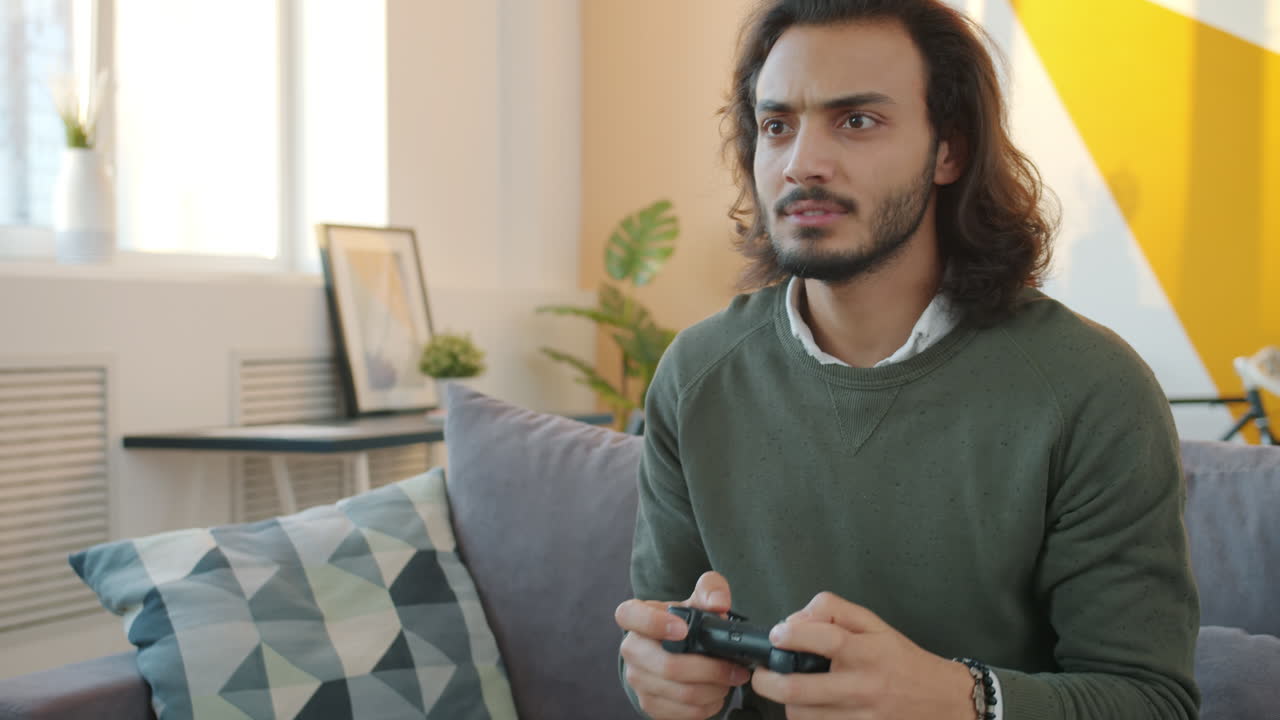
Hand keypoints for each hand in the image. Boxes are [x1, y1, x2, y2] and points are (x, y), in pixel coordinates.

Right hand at [615, 571, 751, 719]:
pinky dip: (708, 706)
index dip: (653, 623)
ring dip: (714, 689)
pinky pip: (683, 712)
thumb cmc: (685, 621)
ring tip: (729, 680)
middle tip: (734, 668)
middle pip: (667, 666)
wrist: (675, 649)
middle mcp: (632, 649)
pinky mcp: (650, 704)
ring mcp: (638, 679)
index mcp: (636, 616)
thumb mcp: (699, 598)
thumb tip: (718, 603)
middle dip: (710, 669)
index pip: (629, 615)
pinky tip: (716, 694)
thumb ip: (711, 590)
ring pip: (680, 692)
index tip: (683, 629)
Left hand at [751, 592, 973, 719]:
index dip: (794, 635)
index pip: (827, 640)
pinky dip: (805, 717)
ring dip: (786, 701)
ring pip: (802, 714)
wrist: (939, 699)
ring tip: (787, 688)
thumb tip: (798, 619)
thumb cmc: (902, 660)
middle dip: (768, 681)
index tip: (776, 634)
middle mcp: (862, 686)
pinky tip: (808, 706)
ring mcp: (860, 716)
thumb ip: (834, 610)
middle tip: (762, 672)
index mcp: (867, 653)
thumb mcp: (874, 623)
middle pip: (800, 689)